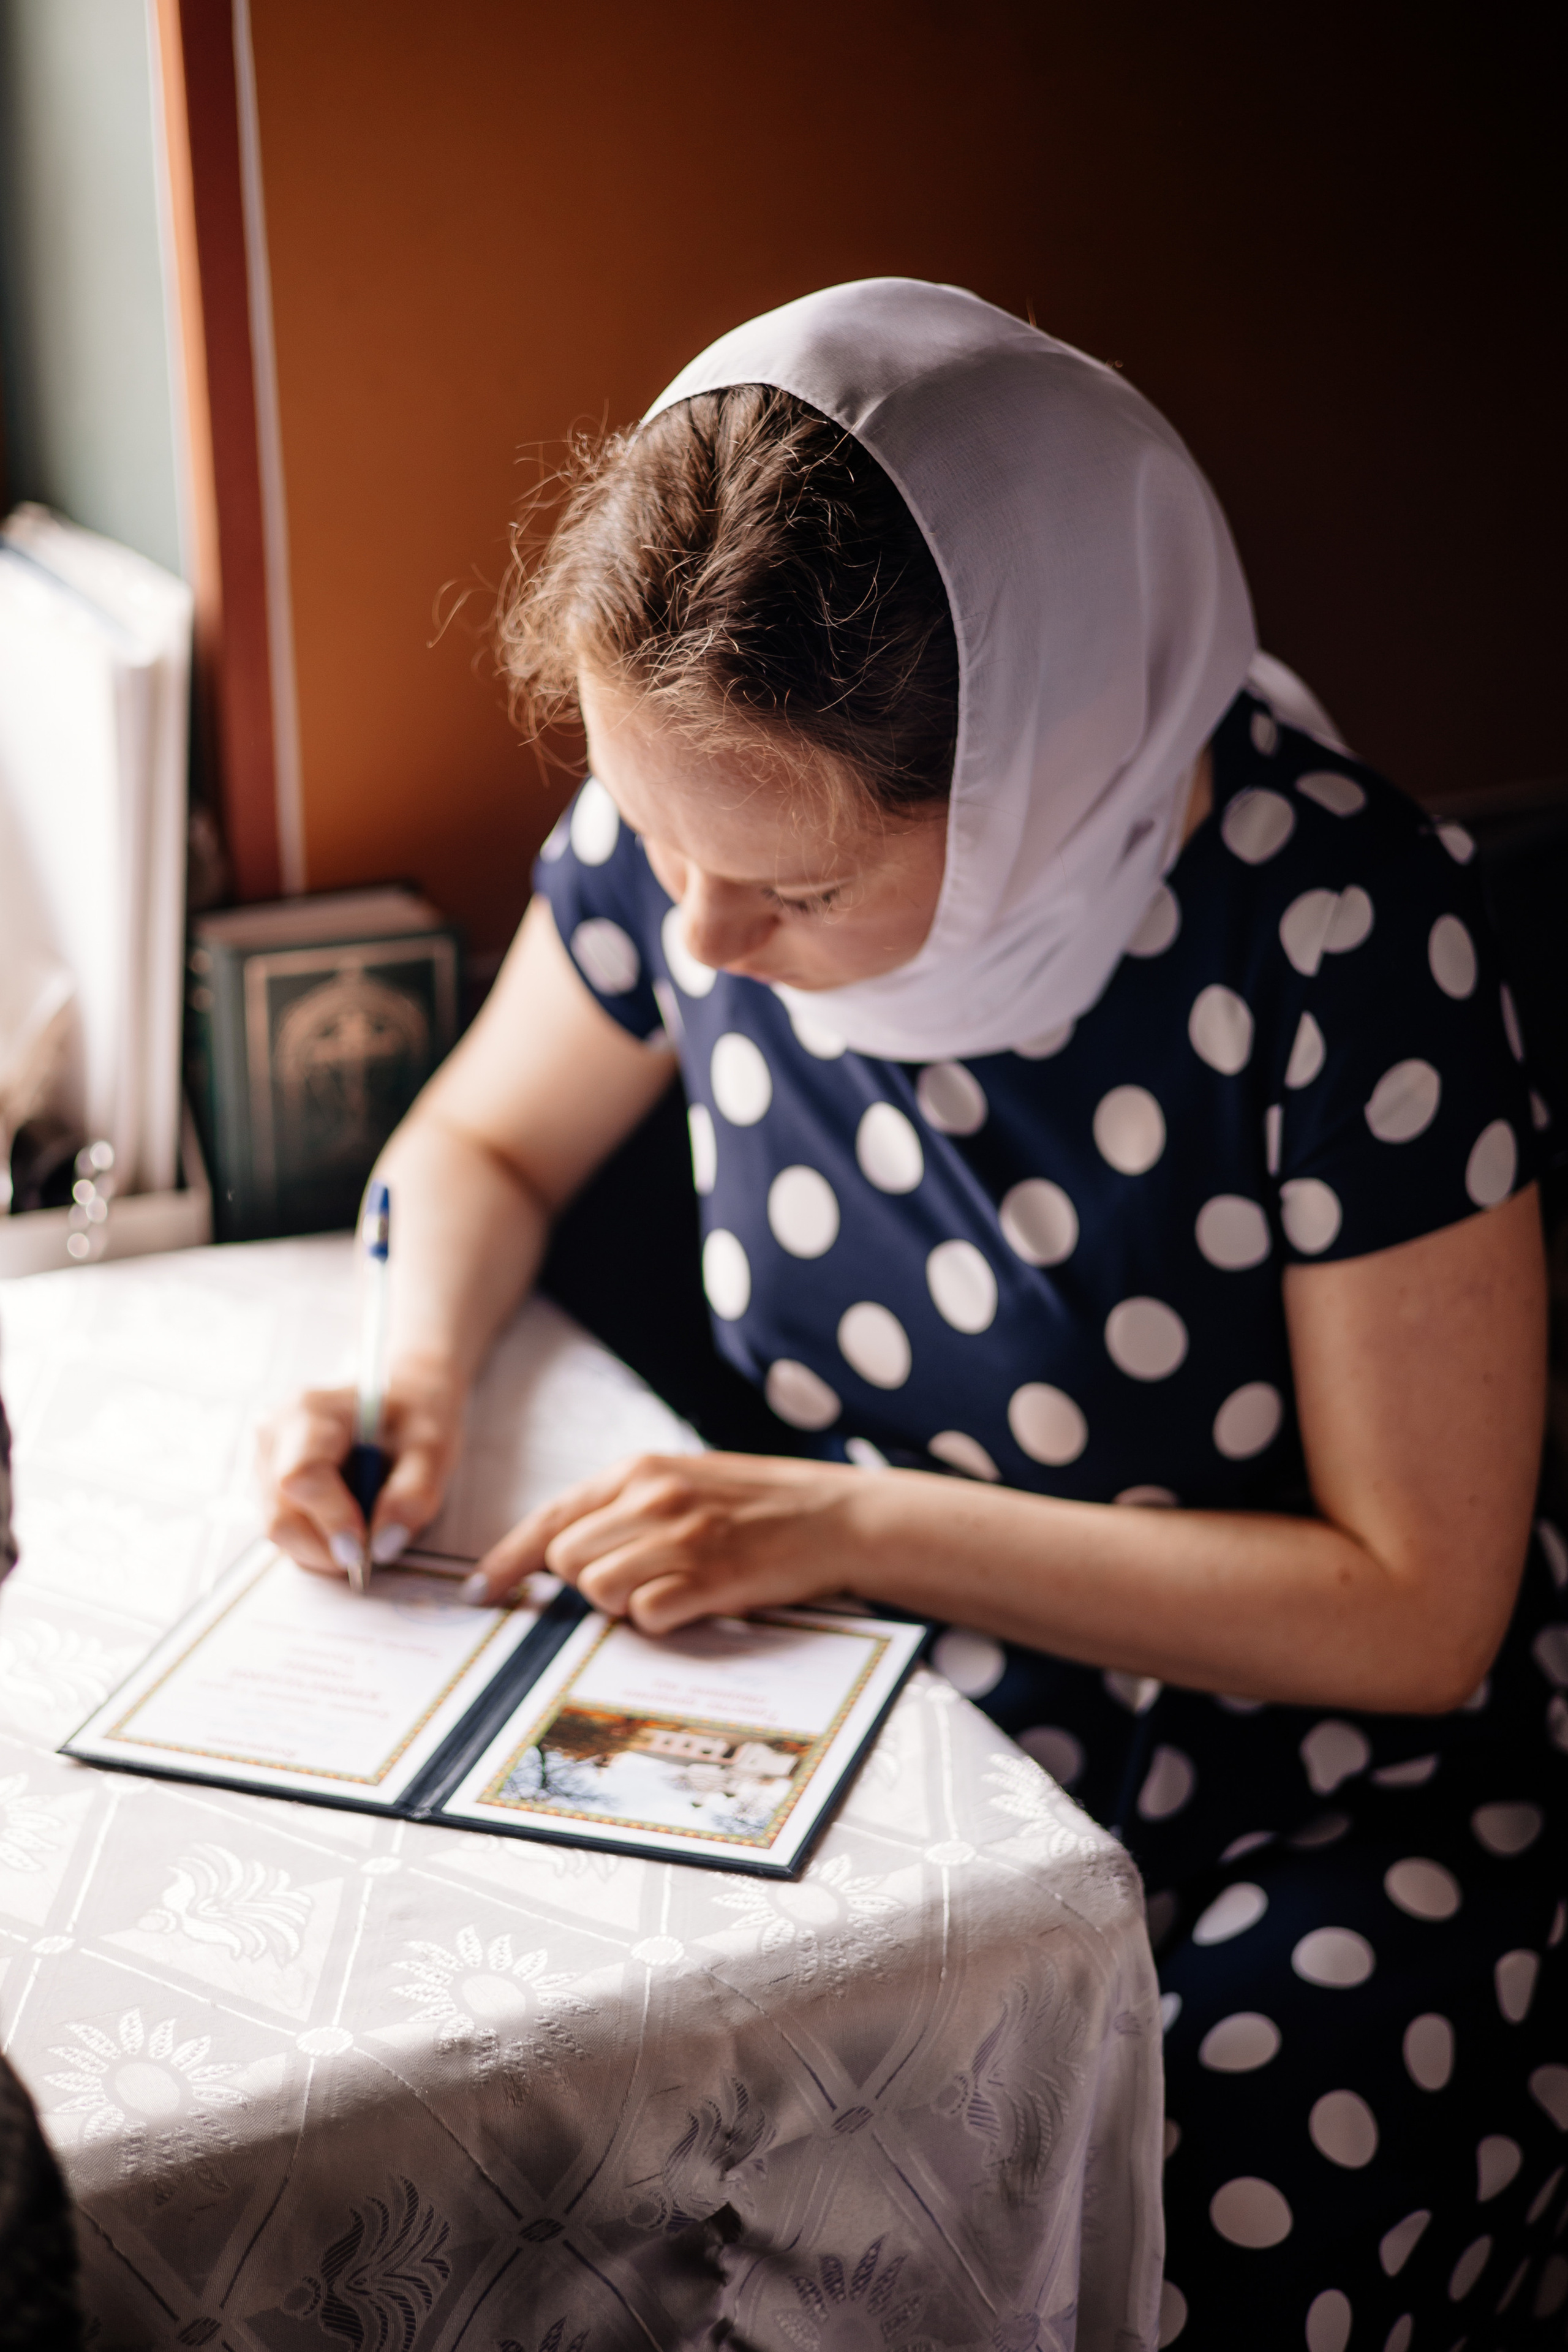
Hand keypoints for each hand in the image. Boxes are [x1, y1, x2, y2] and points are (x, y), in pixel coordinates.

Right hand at [256, 1357, 464, 1577]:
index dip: (332, 1520)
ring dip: (324, 1546)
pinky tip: (347, 1517)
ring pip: (279, 1530)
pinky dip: (318, 1539)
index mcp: (310, 1411)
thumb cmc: (415, 1413)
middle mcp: (275, 1433)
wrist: (403, 1395)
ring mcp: (265, 1460)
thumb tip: (383, 1544)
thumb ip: (414, 1495)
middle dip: (327, 1546)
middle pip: (281, 1515)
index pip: (301, 1477)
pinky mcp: (269, 1484)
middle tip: (371, 1548)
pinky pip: (285, 1528)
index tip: (365, 1546)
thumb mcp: (433, 1447)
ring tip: (365, 1522)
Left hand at [465, 1451, 871, 1631]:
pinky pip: (647, 1616)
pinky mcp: (711, 1578)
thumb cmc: (759, 1504)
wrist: (839, 1514)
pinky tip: (693, 1604)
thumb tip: (564, 1554)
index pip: (551, 1519)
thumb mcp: (684, 1482)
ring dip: (622, 1604)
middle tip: (635, 1583)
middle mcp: (654, 1498)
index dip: (507, 1562)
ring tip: (668, 1591)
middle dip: (585, 1584)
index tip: (480, 1593)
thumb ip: (625, 1508)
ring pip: (599, 1590)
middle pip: (567, 1560)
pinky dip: (660, 1621)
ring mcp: (683, 1538)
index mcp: (640, 1471)